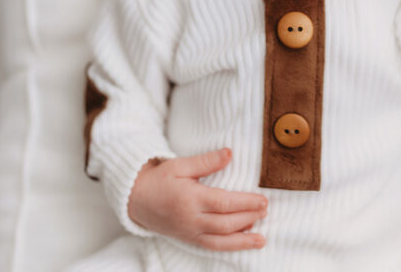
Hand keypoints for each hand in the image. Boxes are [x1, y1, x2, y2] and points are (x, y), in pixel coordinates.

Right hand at [128, 147, 267, 250]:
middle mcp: (190, 219)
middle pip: (225, 223)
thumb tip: (229, 153)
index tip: (262, 200)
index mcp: (189, 199)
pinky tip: (242, 241)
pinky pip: (211, 246)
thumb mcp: (179, 165)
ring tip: (261, 238)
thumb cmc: (158, 179)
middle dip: (248, 218)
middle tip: (266, 210)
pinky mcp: (188, 238)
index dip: (245, 203)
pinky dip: (229, 246)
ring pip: (220, 240)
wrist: (134, 200)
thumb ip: (206, 161)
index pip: (223, 203)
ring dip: (242, 240)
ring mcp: (189, 232)